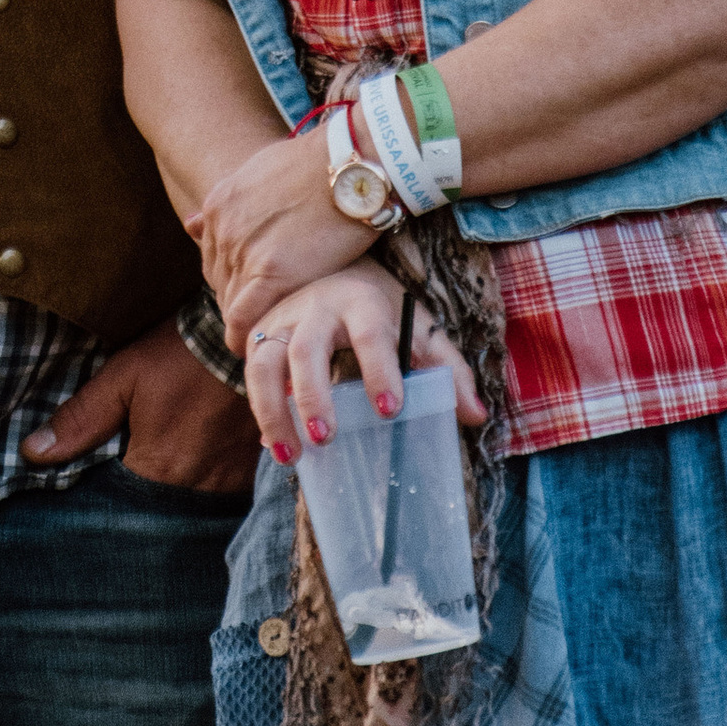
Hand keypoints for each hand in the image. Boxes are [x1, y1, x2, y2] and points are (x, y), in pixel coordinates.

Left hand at [20, 316, 261, 494]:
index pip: (115, 509)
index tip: (85, 492)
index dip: (98, 503)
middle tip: (117, 486)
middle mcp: (194, 487)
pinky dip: (196, 494)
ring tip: (151, 480)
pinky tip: (185, 474)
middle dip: (132, 508)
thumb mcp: (124, 375)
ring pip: (184, 513)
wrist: (249, 336)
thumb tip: (32, 452)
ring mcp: (226, 485)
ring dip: (165, 503)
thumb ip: (81, 418)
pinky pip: (216, 502)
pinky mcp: (247, 476)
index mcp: (158, 467)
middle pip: (152, 516)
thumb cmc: (179, 353)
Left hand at [188, 124, 370, 347]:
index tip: (247, 298)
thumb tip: (191, 222)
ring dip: (243, 323)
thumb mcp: (259, 171)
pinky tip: (256, 350)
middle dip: (235, 304)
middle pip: (218, 282)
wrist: (351, 164)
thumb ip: (230, 203)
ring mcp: (243, 250)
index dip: (230, 282)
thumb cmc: (320, 165)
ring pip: (229, 302)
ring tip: (262, 341)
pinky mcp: (271, 273)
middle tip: (256, 325)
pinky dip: (245, 337)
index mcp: (219, 203)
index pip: (213, 258)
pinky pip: (244, 317)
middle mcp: (223, 227)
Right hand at [243, 269, 487, 469]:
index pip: (371, 334)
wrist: (335, 269)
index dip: (379, 370)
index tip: (390, 411)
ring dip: (272, 409)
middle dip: (313, 395)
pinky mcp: (259, 336)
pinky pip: (250, 372)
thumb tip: (476, 416)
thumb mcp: (419, 329)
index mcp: (362, 301)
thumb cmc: (382, 309)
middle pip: (306, 349)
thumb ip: (447, 370)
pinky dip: (260, 409)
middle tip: (326, 438)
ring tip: (290, 456)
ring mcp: (281, 320)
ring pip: (265, 362)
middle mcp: (316, 307)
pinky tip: (276, 445)